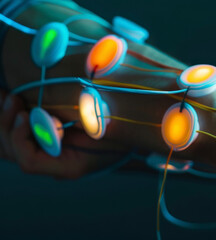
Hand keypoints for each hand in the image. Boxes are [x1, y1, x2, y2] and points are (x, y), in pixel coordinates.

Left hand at [0, 91, 129, 178]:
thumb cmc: (123, 127)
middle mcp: (55, 163)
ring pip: (11, 145)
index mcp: (69, 165)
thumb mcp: (105, 125)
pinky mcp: (50, 140)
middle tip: (11, 97)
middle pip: (14, 152)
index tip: (27, 113)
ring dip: (5, 119)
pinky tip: (11, 100)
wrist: (135, 127)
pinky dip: (13, 119)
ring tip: (5, 94)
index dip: (22, 137)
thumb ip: (79, 122)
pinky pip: (21, 135)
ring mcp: (50, 152)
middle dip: (7, 124)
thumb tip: (45, 114)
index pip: (30, 161)